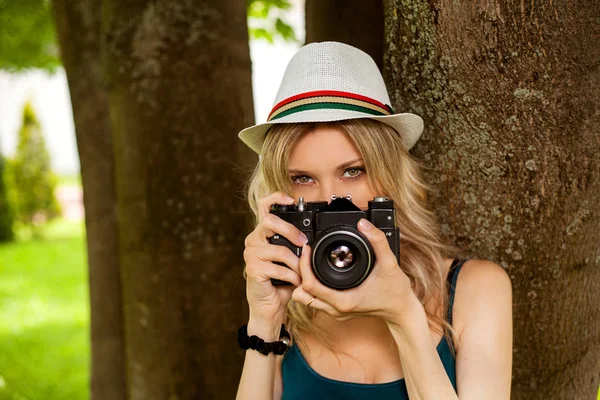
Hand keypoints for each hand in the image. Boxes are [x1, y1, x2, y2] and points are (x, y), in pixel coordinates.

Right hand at [243, 191, 307, 323]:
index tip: (290, 199)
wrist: (269, 306)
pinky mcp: (253, 269)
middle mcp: (254, 240)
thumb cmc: (281, 281)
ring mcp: (251, 254)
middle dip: (290, 230)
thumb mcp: (290, 258)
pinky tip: (295, 281)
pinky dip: (292, 276)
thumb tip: (311, 238)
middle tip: (303, 243)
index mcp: (263, 233)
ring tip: (302, 272)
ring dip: (296, 263)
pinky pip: (279, 268)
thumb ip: (295, 245)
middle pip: (269, 221)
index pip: (263, 206)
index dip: (276, 198)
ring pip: (279, 249)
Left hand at [292, 218, 418, 325]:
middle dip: (299, 273)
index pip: (309, 286)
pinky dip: (312, 287)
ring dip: (304, 281)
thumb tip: (364, 224)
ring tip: (310, 262)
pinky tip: (319, 273)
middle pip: (301, 294)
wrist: (403, 310)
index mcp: (343, 301)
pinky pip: (315, 300)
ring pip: (306, 299)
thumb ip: (378, 241)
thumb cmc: (396, 291)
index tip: (308, 249)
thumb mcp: (389, 262)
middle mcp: (336, 310)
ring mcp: (336, 312)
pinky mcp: (338, 311)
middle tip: (306, 255)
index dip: (303, 265)